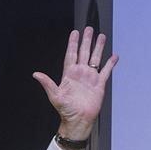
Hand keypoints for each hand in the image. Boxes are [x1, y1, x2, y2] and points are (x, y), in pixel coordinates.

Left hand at [33, 27, 117, 143]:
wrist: (78, 120)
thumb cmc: (65, 110)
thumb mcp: (55, 96)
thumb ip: (47, 83)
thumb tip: (36, 74)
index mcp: (69, 74)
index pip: (71, 54)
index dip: (73, 44)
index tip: (74, 32)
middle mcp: (80, 73)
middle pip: (84, 53)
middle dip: (86, 41)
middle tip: (88, 29)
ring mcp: (90, 78)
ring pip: (95, 59)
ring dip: (98, 48)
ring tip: (101, 36)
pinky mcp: (99, 85)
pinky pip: (106, 71)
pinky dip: (110, 64)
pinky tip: (114, 56)